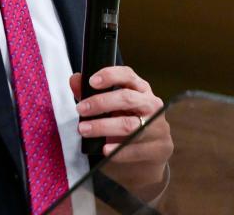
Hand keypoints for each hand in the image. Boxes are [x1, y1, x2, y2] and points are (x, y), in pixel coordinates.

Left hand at [70, 67, 172, 181]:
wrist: (148, 157)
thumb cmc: (127, 124)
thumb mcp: (111, 107)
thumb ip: (92, 94)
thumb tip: (75, 80)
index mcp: (141, 89)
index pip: (128, 75)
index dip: (110, 75)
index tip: (91, 82)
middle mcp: (151, 104)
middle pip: (127, 98)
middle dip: (101, 103)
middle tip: (80, 109)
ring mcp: (157, 126)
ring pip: (129, 125)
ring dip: (103, 127)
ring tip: (84, 129)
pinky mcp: (159, 148)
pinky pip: (135, 149)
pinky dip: (118, 150)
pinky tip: (104, 149)